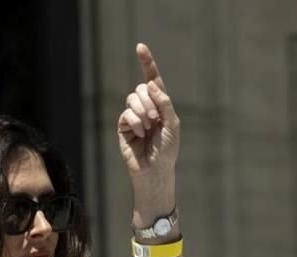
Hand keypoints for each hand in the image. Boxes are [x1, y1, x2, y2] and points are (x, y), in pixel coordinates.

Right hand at [117, 43, 179, 182]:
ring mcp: (134, 116)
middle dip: (149, 101)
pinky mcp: (123, 126)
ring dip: (142, 111)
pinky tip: (141, 134)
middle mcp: (147, 108)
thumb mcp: (173, 124)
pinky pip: (126, 113)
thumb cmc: (167, 150)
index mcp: (161, 105)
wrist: (156, 170)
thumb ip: (164, 103)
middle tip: (155, 119)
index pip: (153, 80)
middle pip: (142, 88)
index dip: (147, 63)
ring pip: (132, 98)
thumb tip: (152, 83)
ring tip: (149, 128)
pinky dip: (135, 122)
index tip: (140, 46)